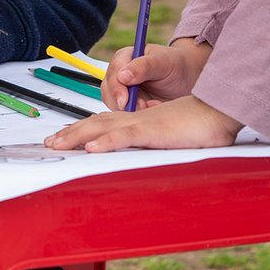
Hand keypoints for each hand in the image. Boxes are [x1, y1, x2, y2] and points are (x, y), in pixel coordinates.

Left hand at [44, 94, 242, 152]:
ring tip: (58, 144)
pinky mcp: (153, 131)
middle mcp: (135, 119)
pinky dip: (107, 141)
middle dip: (70, 133)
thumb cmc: (200, 126)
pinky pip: (126, 136)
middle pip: (96, 122)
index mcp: (138, 120)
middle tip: (49, 142)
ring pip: (103, 127)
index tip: (64, 138)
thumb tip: (144, 158)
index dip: (82, 129)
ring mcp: (142, 123)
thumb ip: (155, 143)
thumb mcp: (171, 136)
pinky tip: (92, 148)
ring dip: (78, 136)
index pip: (104, 123)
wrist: (220, 111)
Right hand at [99, 37, 211, 109]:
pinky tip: (152, 109)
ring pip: (114, 105)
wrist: (188, 79)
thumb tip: (122, 76)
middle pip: (109, 91)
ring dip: (131, 110)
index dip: (116, 88)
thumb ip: (143, 67)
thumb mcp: (162, 62)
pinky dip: (137, 115)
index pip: (113, 73)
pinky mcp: (129, 104)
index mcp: (125, 57)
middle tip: (141, 107)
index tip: (125, 100)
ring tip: (152, 106)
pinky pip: (125, 114)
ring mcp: (123, 90)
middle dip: (123, 103)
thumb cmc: (176, 65)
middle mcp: (120, 74)